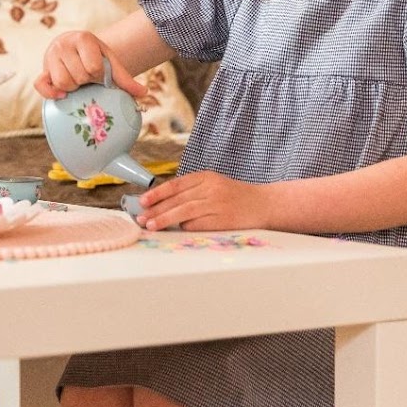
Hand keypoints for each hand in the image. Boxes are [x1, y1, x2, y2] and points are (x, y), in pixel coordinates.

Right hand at [34, 31, 145, 99]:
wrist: (75, 47)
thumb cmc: (94, 56)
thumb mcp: (109, 61)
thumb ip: (124, 78)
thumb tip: (143, 93)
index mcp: (83, 38)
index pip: (93, 67)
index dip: (98, 75)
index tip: (98, 72)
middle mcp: (63, 44)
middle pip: (78, 77)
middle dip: (85, 82)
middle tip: (87, 77)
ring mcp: (50, 56)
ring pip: (62, 83)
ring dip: (72, 88)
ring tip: (76, 82)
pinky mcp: (42, 69)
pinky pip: (41, 85)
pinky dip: (51, 93)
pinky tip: (61, 96)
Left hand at [133, 170, 269, 231]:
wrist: (265, 203)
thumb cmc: (235, 196)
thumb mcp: (213, 184)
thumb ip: (191, 191)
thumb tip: (162, 203)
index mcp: (206, 177)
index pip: (176, 184)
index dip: (157, 193)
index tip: (143, 201)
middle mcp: (211, 188)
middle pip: (177, 199)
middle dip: (156, 209)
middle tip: (141, 217)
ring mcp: (218, 204)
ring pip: (184, 211)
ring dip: (165, 219)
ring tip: (151, 225)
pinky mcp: (224, 220)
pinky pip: (199, 224)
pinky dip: (186, 226)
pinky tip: (177, 229)